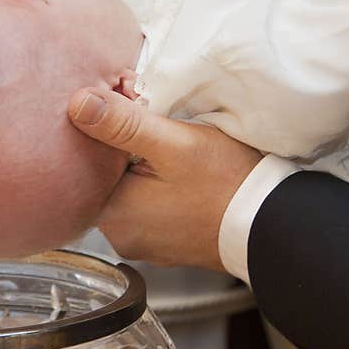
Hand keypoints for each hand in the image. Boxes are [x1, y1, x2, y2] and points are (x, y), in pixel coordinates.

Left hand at [68, 87, 261, 270]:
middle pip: (106, 178)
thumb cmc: (227, 185)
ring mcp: (143, 243)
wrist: (270, 225)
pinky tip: (180, 176)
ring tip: (171, 150)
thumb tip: (78, 104)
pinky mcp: (164, 244)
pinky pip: (149, 207)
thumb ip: (122, 124)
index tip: (130, 113)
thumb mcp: (173, 144)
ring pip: (128, 192)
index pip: (86, 164)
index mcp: (113, 213)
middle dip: (124, 151)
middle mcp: (121, 235)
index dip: (104, 133)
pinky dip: (158, 189)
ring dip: (142, 169)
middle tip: (157, 128)